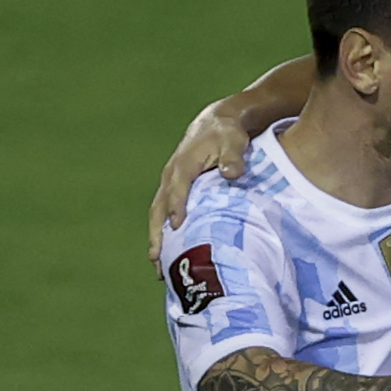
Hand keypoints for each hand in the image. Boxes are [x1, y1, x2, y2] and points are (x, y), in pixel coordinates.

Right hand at [148, 100, 250, 260]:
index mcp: (183, 165)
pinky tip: (167, 255)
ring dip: (156, 239)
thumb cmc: (226, 134)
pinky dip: (162, 233)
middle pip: (159, 208)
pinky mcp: (173, 191)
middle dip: (157, 234)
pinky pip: (164, 214)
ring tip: (158, 267)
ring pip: (157, 215)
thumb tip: (231, 173)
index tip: (176, 227)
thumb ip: (232, 157)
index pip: (178, 189)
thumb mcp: (233, 141)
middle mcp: (171, 177)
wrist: (215, 124)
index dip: (176, 207)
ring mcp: (169, 185)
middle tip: (158, 259)